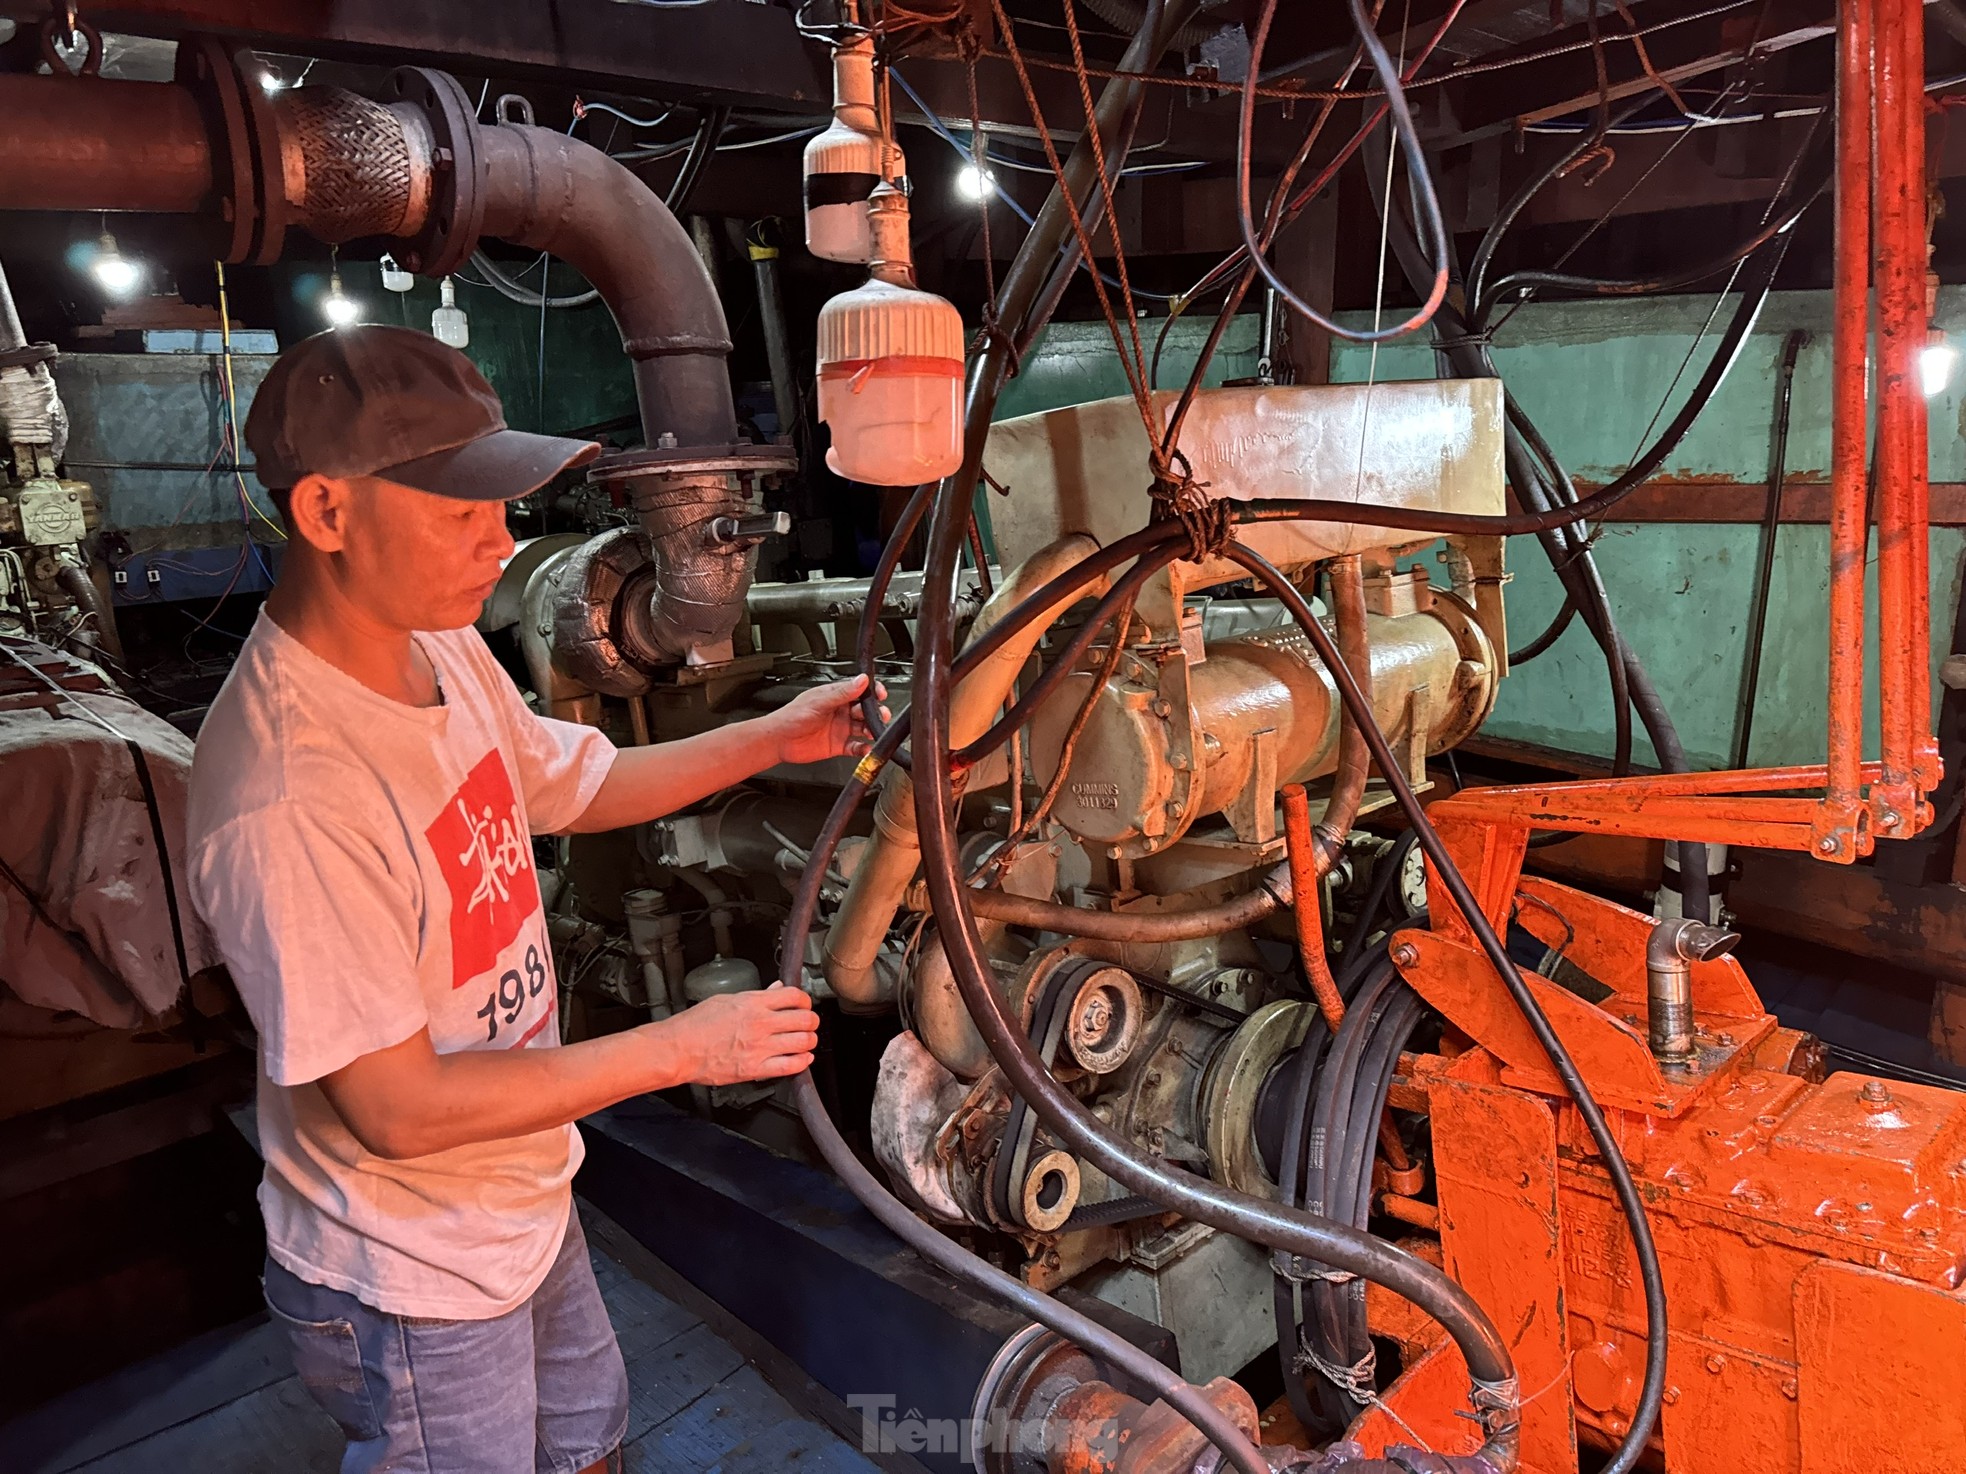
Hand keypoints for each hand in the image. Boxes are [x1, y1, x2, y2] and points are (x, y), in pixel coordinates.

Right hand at [659, 985, 819, 1084]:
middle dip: (811, 1021)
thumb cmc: (694, 1025)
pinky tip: (803, 1059)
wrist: (677, 1049)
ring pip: (803, 1042)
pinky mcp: (755, 1069)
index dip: (804, 1000)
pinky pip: (790, 1066)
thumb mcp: (725, 1000)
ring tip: (807, 1041)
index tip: (803, 1004)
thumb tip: (774, 990)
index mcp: (752, 1003)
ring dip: (810, 1041)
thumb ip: (755, 996)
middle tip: (809, 1023)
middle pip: (805, 1019)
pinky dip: (803, 1063)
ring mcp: (759, 1047)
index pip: (794, 996)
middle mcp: (760, 1024)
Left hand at [769, 674, 889, 765]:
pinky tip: (866, 748)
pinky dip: (864, 749)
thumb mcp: (819, 701)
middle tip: (880, 716)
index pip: (860, 690)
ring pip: (864, 728)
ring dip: (873, 730)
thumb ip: (842, 693)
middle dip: (876, 712)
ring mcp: (840, 729)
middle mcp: (840, 711)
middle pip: (866, 710)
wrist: (779, 740)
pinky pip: (857, 747)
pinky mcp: (839, 746)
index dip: (872, 692)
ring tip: (874, 732)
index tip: (880, 694)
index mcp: (836, 696)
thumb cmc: (792, 717)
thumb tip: (861, 680)